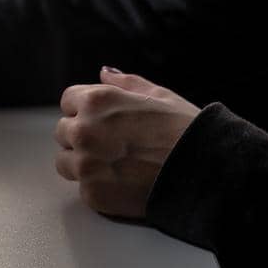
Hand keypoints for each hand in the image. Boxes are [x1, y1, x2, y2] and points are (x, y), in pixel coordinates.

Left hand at [54, 67, 200, 217]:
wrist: (204, 173)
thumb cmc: (185, 131)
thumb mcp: (159, 95)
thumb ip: (125, 83)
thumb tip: (104, 74)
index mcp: (97, 101)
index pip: (68, 101)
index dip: (85, 110)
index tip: (102, 120)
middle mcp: (84, 131)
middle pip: (63, 132)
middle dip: (82, 136)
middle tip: (113, 145)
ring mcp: (86, 165)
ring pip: (65, 162)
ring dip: (83, 162)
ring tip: (116, 165)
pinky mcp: (92, 194)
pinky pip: (82, 188)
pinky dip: (97, 187)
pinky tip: (123, 183)